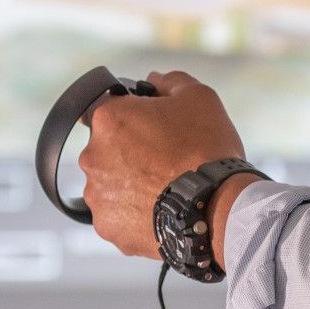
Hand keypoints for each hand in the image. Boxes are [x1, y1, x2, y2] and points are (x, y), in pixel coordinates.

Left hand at [78, 70, 245, 260]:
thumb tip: (153, 81)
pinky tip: (164, 208)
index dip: (129, 114)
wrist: (217, 207)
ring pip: (112, 183)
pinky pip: (119, 215)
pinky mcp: (108, 227)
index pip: (105, 109)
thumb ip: (169, 81)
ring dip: (131, 182)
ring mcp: (97, 195)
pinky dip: (136, 211)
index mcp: (108, 119)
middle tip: (167, 157)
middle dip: (130, 150)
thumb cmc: (206, 147)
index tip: (152, 125)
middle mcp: (92, 157)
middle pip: (107, 148)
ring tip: (168, 188)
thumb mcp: (199, 96)